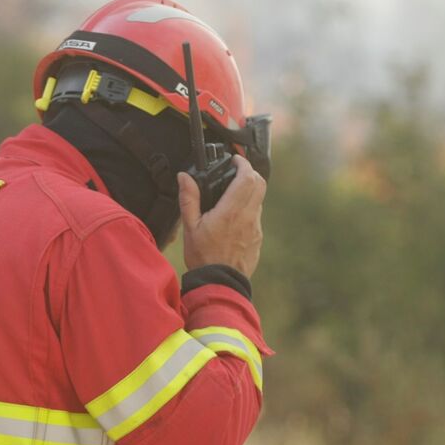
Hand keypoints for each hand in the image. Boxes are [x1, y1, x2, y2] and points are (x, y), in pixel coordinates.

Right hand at [177, 155, 265, 277]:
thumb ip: (189, 198)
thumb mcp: (190, 226)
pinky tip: (233, 217)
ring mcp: (256, 228)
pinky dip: (248, 209)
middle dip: (250, 173)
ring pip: (259, 200)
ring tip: (231, 195)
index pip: (247, 178)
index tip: (235, 160)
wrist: (220, 284)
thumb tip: (184, 177)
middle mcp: (248, 217)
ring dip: (249, 191)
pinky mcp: (258, 238)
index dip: (244, 164)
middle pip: (260, 184)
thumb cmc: (203, 256)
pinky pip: (256, 216)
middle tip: (236, 172)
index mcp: (231, 211)